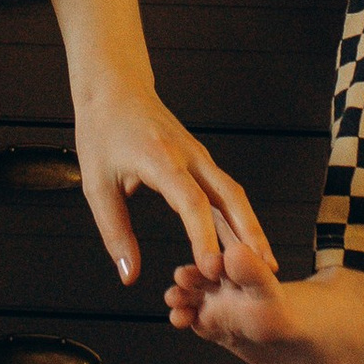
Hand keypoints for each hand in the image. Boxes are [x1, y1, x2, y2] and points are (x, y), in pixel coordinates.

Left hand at [72, 74, 271, 289]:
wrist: (114, 88)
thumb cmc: (102, 131)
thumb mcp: (96, 184)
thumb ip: (115, 232)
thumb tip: (129, 276)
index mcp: (161, 159)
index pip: (192, 203)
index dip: (204, 237)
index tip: (211, 268)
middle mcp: (189, 156)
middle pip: (230, 196)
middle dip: (250, 235)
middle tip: (264, 270)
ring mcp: (200, 157)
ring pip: (234, 194)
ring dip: (251, 228)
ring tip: (266, 263)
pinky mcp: (201, 161)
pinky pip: (225, 191)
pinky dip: (239, 217)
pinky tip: (244, 242)